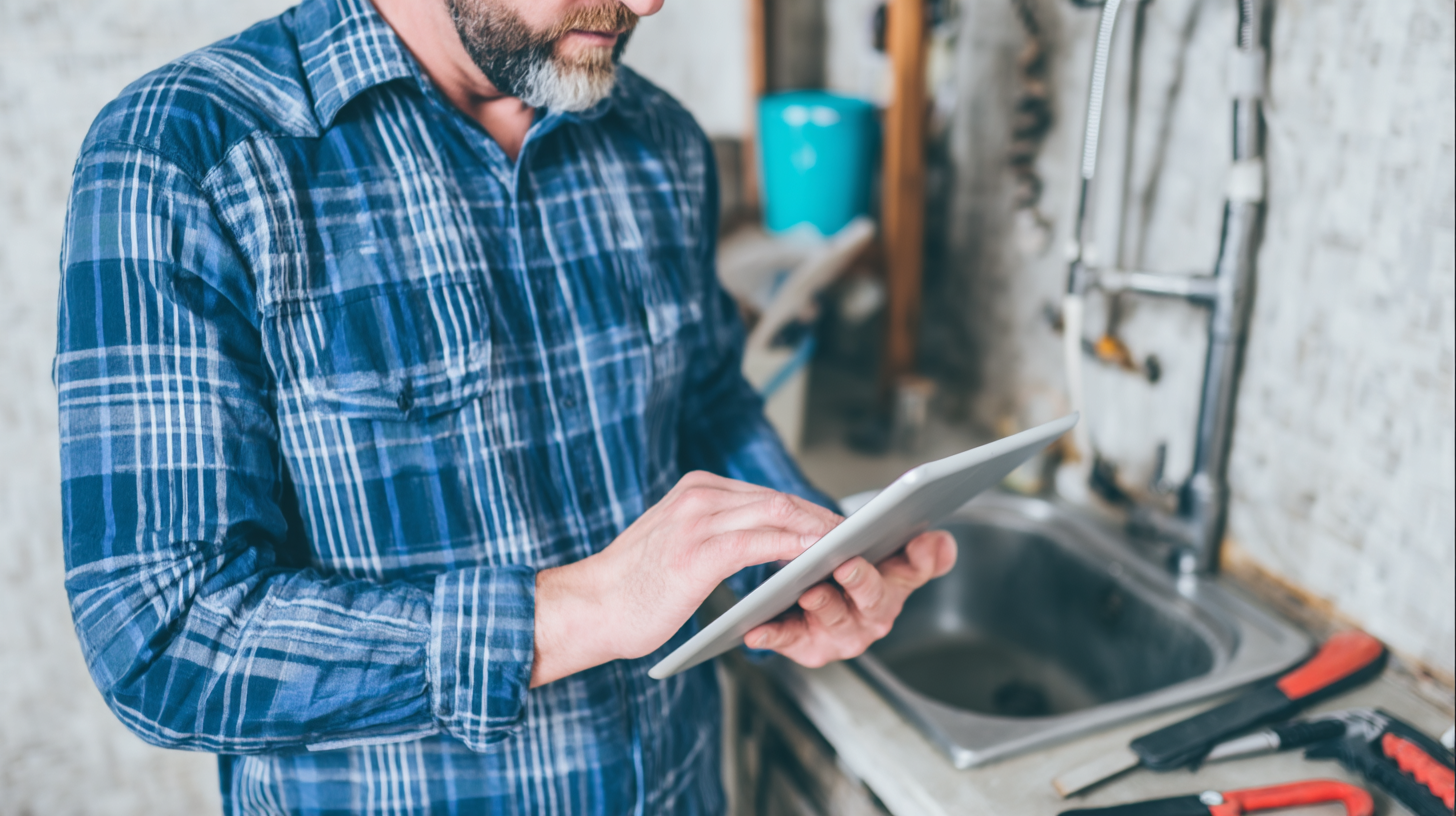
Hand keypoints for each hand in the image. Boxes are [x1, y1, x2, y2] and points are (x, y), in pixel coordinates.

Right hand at [530, 471, 842, 685]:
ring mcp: (698, 519)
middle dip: (823, 518)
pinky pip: (762, 542)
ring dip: (819, 532)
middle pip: (780, 499)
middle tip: (859, 538)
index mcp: (697, 490)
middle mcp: (700, 495)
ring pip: (778, 514)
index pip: (768, 494)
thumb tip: (767, 540)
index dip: (809, 510)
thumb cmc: (634, 587)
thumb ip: (718, 532)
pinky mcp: (699, 550)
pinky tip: (816, 561)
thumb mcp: (678, 544)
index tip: (838, 527)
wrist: (588, 607)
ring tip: (849, 549)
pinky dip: (796, 548)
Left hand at [743, 530, 956, 667]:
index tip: (917, 540)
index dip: (919, 558)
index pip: (914, 571)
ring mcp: (839, 635)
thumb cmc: (857, 577)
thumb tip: (938, 542)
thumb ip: (921, 552)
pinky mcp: (806, 647)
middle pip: (872, 599)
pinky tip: (756, 630)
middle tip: (848, 564)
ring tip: (808, 593)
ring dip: (822, 606)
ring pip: (833, 620)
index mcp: (895, 590)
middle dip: (861, 582)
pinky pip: (789, 640)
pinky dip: (773, 636)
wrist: (822, 596)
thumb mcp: (891, 561)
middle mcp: (871, 618)